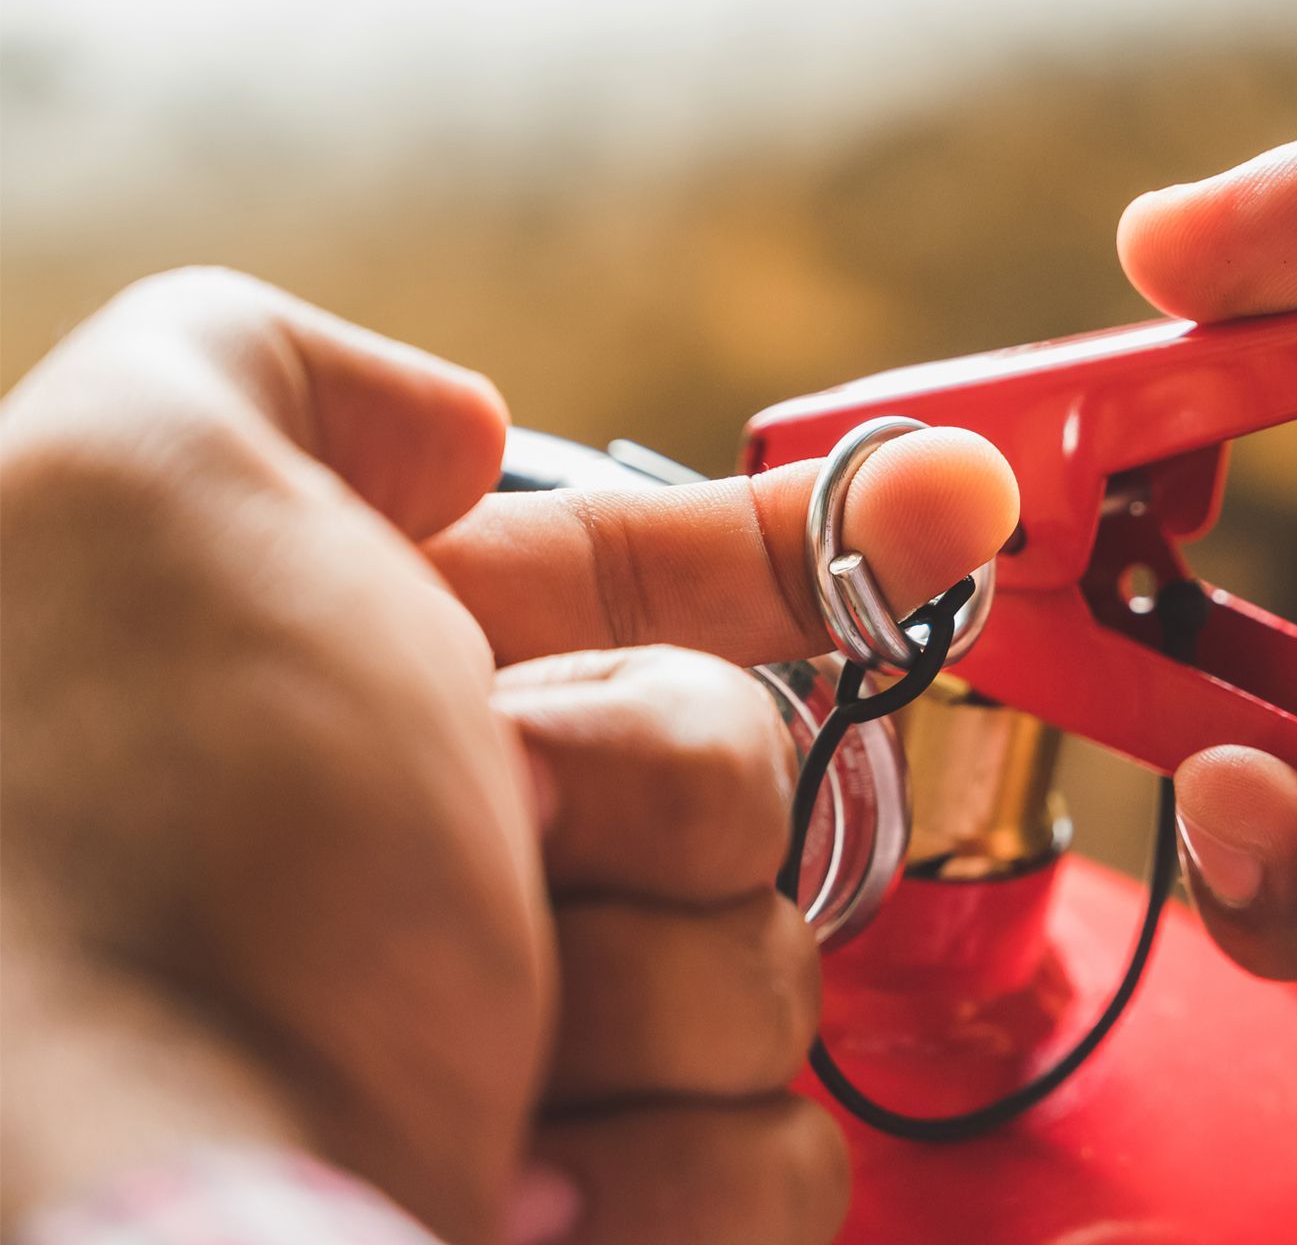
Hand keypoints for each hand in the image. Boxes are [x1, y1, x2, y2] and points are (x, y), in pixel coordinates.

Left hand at [0, 268, 1017, 1242]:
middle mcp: (462, 867)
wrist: (123, 1213)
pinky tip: (524, 1187)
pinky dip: (673, 1172)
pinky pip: (783, 1158)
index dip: (788, 545)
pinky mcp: (617, 1213)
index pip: (634, 588)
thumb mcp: (136, 492)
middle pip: (736, 770)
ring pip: (772, 967)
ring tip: (467, 1048)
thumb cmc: (125, 852)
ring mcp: (546, 1048)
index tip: (947, 506)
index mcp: (376, 697)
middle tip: (499, 835)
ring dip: (654, 995)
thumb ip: (262, 363)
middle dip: (658, 794)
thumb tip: (455, 427)